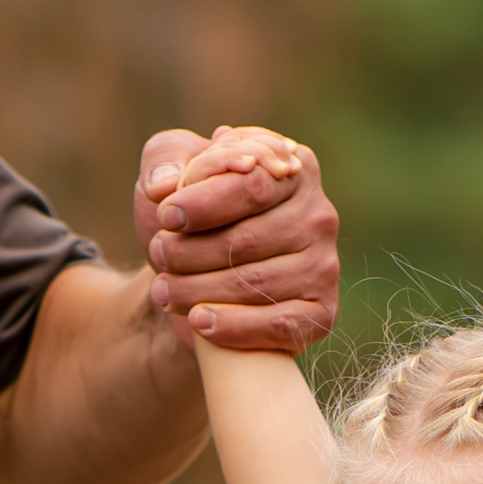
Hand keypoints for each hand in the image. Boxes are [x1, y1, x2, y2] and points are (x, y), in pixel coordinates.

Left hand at [135, 126, 337, 352]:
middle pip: (249, 239)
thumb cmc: (189, 223)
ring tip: (163, 290)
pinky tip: (199, 320)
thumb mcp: (170, 175)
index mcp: (291, 171)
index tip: (166, 215)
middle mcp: (318, 215)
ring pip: (256, 284)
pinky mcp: (321, 312)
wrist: (194, 282)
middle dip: (191, 251)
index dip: (204, 202)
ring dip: (197, 289)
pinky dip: (233, 326)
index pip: (253, 185)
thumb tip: (164, 186)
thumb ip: (163, 157)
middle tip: (158, 254)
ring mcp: (324, 266)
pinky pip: (279, 323)